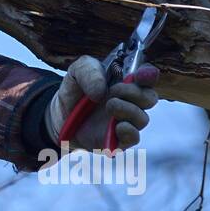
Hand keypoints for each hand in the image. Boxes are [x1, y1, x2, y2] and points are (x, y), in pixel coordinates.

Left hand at [44, 55, 159, 152]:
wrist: (59, 116)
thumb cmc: (74, 92)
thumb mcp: (77, 71)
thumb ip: (90, 70)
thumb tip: (102, 91)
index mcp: (124, 82)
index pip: (147, 78)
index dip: (149, 75)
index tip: (140, 75)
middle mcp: (129, 102)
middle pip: (150, 98)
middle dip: (136, 92)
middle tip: (115, 90)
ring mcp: (125, 122)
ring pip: (142, 119)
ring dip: (128, 110)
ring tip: (109, 106)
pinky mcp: (117, 140)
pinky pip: (133, 138)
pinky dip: (129, 131)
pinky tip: (117, 126)